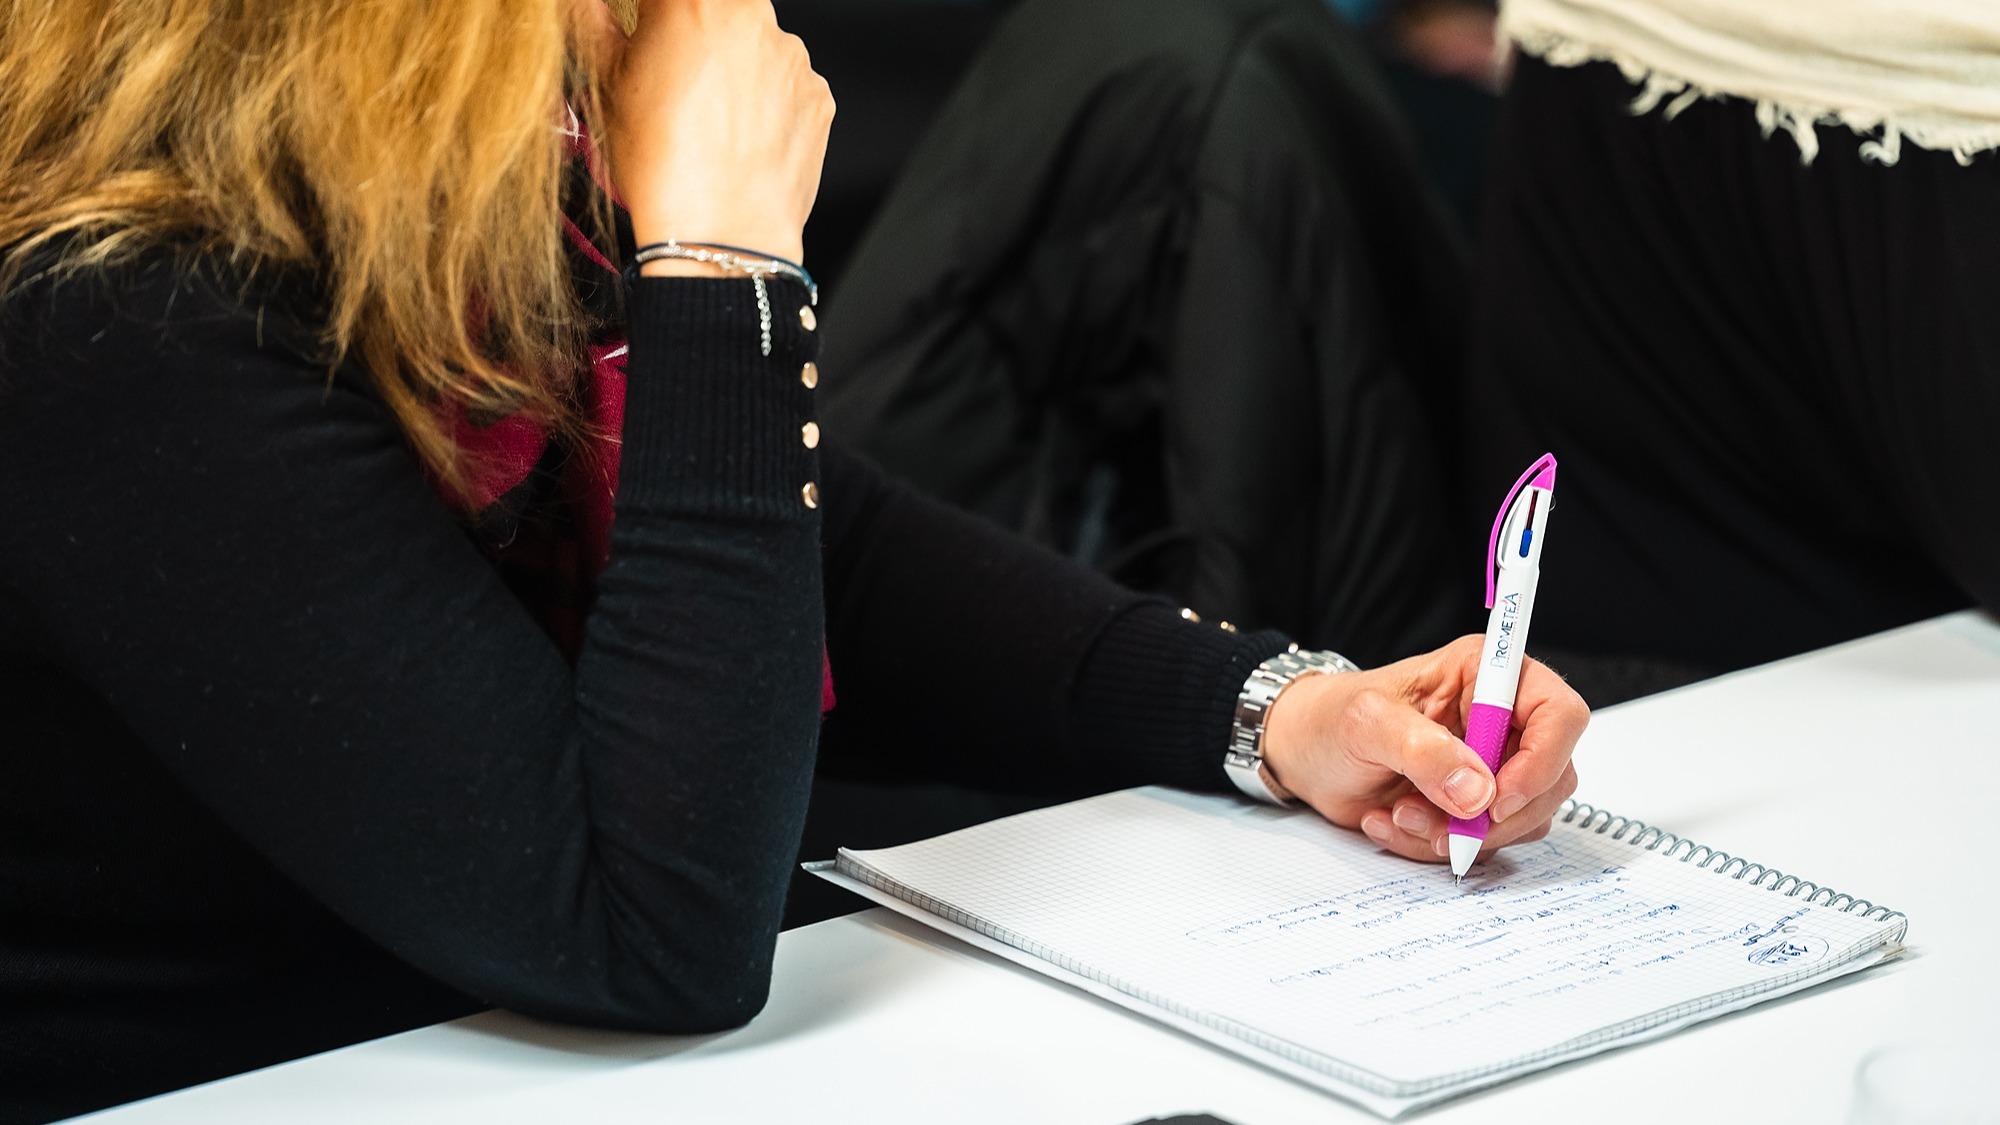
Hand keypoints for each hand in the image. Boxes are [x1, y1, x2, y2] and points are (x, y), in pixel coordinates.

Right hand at [576, 0, 833, 265]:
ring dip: (734, 65)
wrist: (722, 237)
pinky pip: (787, 84)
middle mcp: (752, 15)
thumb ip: (591, 20)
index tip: (649, 35)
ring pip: (756, 44)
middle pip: (719, 6)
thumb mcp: (605, 83)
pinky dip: (767, 102)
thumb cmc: (663, 167)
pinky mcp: (818, 96)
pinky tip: (741, 136)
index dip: (654, 14)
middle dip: (696, 30)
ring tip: (708, 118)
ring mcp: (792, 57)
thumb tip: (581, 5)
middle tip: (673, 78)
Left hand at [1259, 636, 1586, 862]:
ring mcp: (1491, 764)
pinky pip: (1484, 841)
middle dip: (1497, 815)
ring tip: (1399, 813)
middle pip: (1551, 777)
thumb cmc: (1330, 718)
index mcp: (1485, 674)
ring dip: (1462, 833)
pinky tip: (1393, 821)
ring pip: (1521, 817)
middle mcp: (1501, 718)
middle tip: (1444, 827)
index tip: (1497, 799)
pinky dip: (1440, 844)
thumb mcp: (1366, 724)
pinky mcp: (1473, 804)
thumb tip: (1477, 792)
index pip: (1559, 714)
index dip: (1543, 761)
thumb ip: (1422, 751)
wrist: (1302, 752)